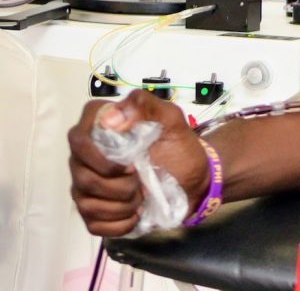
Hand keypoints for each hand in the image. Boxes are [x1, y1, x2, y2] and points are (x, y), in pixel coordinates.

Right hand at [67, 90, 207, 235]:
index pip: (77, 138)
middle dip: (117, 185)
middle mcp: (85, 157)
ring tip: (142, 196)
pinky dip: (120, 223)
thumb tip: (111, 118)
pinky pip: (93, 224)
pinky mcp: (93, 211)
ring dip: (122, 204)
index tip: (130, 163)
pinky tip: (136, 214)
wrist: (191, 180)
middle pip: (82, 176)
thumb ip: (144, 106)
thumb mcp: (171, 120)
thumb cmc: (178, 147)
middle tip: (141, 181)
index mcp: (99, 129)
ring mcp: (85, 185)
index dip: (99, 156)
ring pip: (86, 202)